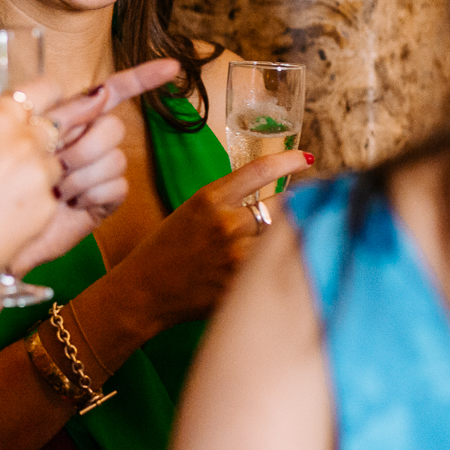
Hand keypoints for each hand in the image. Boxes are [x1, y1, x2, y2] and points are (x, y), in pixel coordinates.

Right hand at [0, 79, 64, 284]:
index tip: (37, 103)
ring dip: (37, 169)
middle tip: (16, 150)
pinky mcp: (46, 210)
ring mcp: (40, 178)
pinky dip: (34, 201)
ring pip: (54, 162)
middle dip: (38, 134)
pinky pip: (49, 195)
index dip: (43, 95)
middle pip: (52, 125)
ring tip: (4, 190)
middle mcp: (25, 142)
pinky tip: (5, 214)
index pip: (43, 88)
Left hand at [9, 59, 179, 276]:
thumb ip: (37, 109)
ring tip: (56, 190)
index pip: (112, 91)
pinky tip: (72, 202)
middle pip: (112, 125)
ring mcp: (99, 172)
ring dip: (81, 175)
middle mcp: (89, 142)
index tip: (172, 68)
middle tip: (54, 164)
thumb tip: (81, 93)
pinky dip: (91, 194)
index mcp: (70, 120)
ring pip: (115, 156)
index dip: (142, 77)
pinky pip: (117, 185)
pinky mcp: (105, 200)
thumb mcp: (4, 136)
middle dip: (83, 145)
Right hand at [112, 148, 313, 329]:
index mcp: (210, 198)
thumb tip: (273, 202)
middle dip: (282, 216)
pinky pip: (268, 269)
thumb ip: (229, 203)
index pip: (260, 170)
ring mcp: (235, 255)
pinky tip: (254, 276)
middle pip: (279, 209)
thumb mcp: (193, 212)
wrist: (143, 291)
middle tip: (276, 225)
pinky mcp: (240, 283)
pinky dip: (267, 270)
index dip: (288, 161)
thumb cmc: (166, 249)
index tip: (306, 158)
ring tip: (257, 254)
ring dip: (276, 245)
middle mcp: (226, 222)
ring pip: (277, 241)